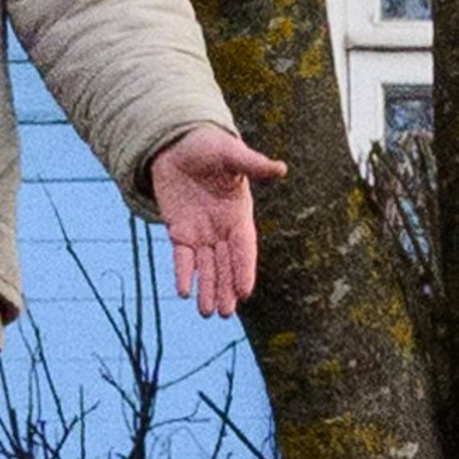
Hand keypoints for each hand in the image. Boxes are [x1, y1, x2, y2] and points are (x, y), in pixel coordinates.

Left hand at [150, 123, 281, 319]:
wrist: (178, 144)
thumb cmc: (208, 146)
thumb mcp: (230, 153)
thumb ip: (253, 164)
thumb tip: (281, 168)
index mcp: (239, 214)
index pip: (243, 247)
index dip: (244, 268)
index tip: (244, 292)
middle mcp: (222, 228)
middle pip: (226, 264)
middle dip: (225, 289)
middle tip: (225, 314)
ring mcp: (201, 232)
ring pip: (206, 267)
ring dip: (207, 289)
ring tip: (207, 313)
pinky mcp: (180, 231)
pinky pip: (182, 258)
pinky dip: (183, 273)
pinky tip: (183, 292)